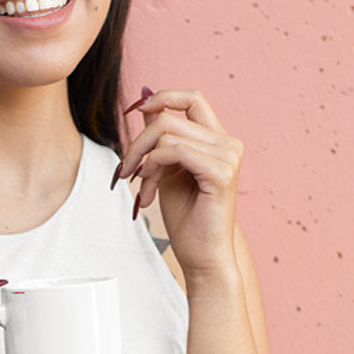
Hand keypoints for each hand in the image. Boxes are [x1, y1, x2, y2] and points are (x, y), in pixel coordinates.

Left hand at [118, 89, 243, 278]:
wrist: (202, 256)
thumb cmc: (186, 218)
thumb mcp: (165, 169)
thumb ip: (159, 137)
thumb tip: (144, 100)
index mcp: (217, 140)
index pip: (192, 99)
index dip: (162, 97)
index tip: (134, 112)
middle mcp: (228, 143)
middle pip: (169, 118)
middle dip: (138, 142)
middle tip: (125, 169)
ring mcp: (228, 156)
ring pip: (167, 134)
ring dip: (143, 160)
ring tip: (142, 187)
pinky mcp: (222, 172)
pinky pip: (175, 151)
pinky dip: (154, 167)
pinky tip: (149, 189)